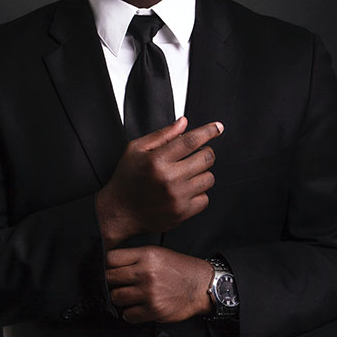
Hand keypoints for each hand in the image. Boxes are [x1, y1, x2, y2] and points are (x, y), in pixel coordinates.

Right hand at [96, 116, 223, 248]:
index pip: (191, 141)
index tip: (217, 128)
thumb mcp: (136, 150)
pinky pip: (205, 199)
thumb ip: (162, 135)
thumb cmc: (126, 179)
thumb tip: (183, 123)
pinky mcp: (182, 213)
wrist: (119, 212)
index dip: (208, 131)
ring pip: (209, 178)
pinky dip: (199, 194)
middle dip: (205, 153)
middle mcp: (169, 179)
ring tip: (186, 175)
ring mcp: (177, 197)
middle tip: (195, 155)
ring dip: (202, 174)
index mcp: (157, 160)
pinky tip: (185, 191)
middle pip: (206, 158)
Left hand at [106, 246, 213, 322]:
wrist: (200, 285)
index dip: (106, 265)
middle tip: (120, 284)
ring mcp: (149, 292)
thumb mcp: (157, 253)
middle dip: (112, 282)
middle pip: (109, 278)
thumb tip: (109, 265)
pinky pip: (128, 315)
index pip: (110, 259)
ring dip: (120, 298)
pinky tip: (138, 306)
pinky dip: (130, 313)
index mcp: (146, 255)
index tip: (109, 270)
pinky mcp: (153, 309)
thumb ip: (134, 257)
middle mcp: (146, 273)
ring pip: (116, 297)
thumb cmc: (179, 269)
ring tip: (131, 295)